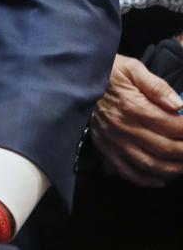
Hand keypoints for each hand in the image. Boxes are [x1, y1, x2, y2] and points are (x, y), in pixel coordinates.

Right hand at [90, 53, 182, 186]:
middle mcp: (122, 127)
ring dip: (174, 169)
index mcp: (132, 106)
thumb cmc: (108, 73)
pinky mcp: (105, 149)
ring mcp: (113, 141)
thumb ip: (156, 86)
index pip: (172, 125)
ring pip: (151, 165)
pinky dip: (147, 181)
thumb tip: (178, 105)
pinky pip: (128, 172)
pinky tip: (162, 179)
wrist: (77, 79)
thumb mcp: (132, 69)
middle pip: (166, 148)